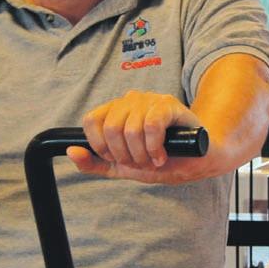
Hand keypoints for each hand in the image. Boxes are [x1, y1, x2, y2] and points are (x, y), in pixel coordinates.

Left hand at [66, 90, 200, 181]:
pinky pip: (151, 125)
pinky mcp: (169, 105)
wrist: (197, 160)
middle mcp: (131, 100)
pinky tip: (162, 155)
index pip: (91, 121)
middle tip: (140, 162)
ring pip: (130, 129)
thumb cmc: (163, 159)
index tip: (118, 158)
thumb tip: (71, 151)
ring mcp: (150, 100)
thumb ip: (96, 163)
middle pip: (110, 128)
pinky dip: (154, 147)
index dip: (101, 146)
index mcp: (116, 111)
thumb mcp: (124, 167)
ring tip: (154, 160)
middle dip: (124, 155)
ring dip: (142, 154)